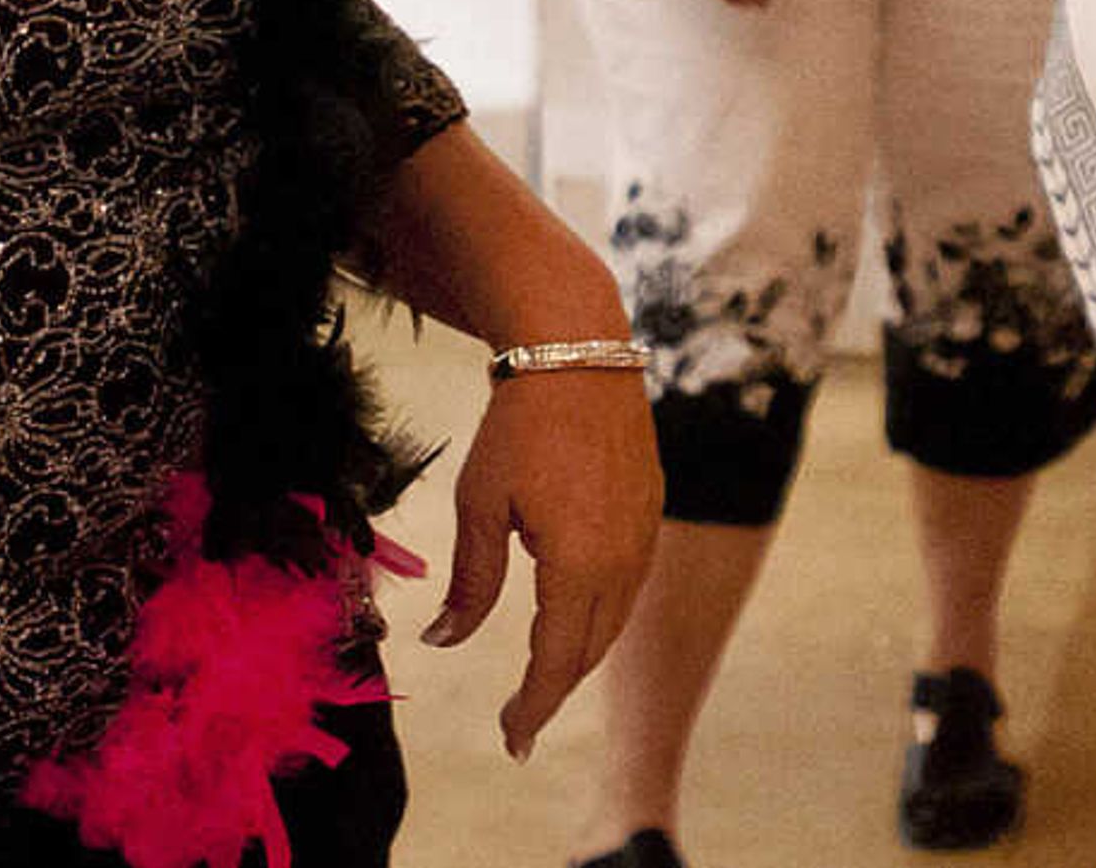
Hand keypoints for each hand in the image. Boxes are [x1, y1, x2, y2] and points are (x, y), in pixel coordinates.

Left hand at [418, 368, 660, 759]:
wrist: (579, 353)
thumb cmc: (519, 426)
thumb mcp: (480, 505)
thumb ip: (470, 582)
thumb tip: (443, 642)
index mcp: (580, 567)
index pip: (556, 662)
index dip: (532, 708)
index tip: (511, 741)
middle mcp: (624, 561)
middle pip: (590, 650)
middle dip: (554, 689)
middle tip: (519, 721)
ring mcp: (644, 537)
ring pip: (614, 619)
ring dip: (579, 653)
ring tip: (543, 675)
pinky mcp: (651, 511)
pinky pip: (629, 583)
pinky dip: (600, 612)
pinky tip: (574, 613)